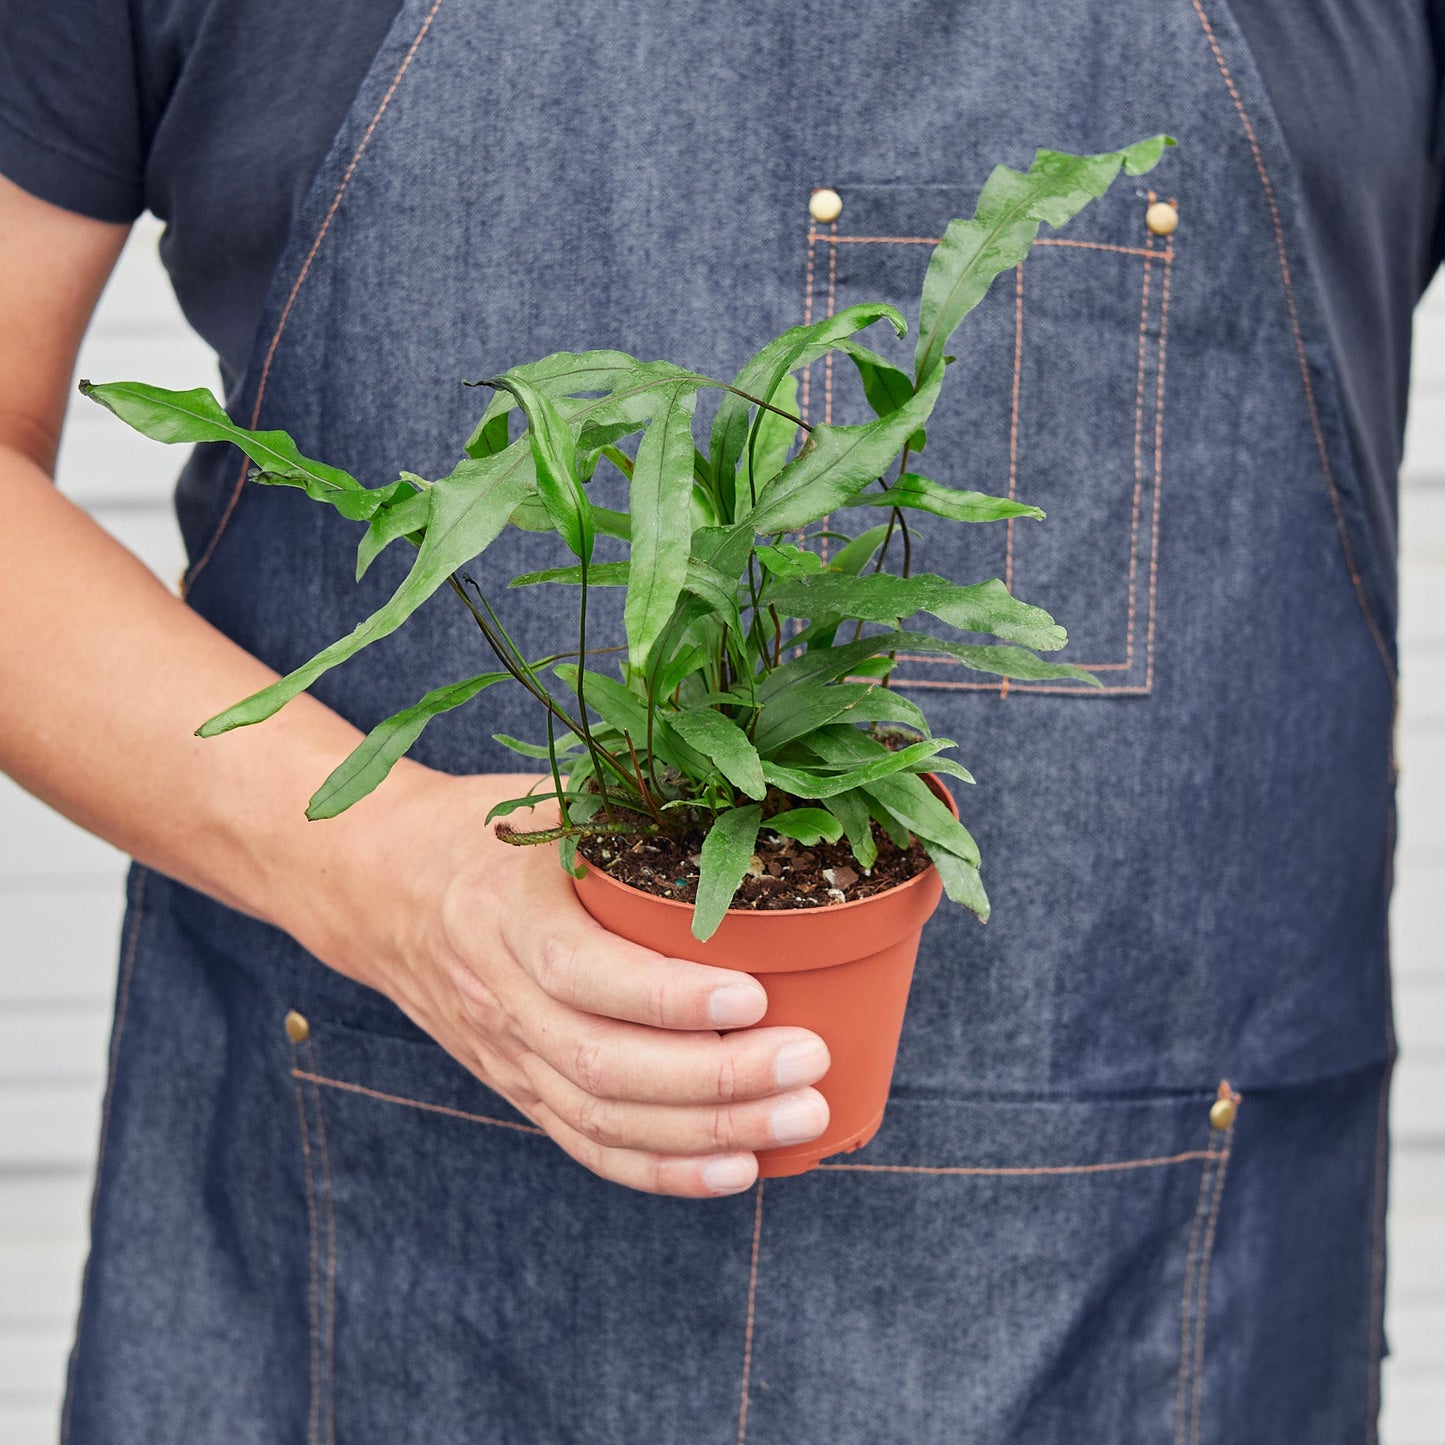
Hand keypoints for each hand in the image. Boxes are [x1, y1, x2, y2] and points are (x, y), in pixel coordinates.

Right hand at [313, 769, 831, 1197]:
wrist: (380, 888)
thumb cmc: (484, 835)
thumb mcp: (543, 807)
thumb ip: (625, 817)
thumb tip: (747, 807)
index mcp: (503, 915)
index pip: (583, 974)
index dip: (670, 999)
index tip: (756, 994)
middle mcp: (498, 997)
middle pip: (603, 1066)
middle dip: (716, 1079)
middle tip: (807, 1062)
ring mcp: (504, 1054)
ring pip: (603, 1118)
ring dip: (708, 1132)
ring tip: (799, 1116)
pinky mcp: (516, 1086)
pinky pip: (587, 1144)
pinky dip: (664, 1169)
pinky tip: (737, 1169)